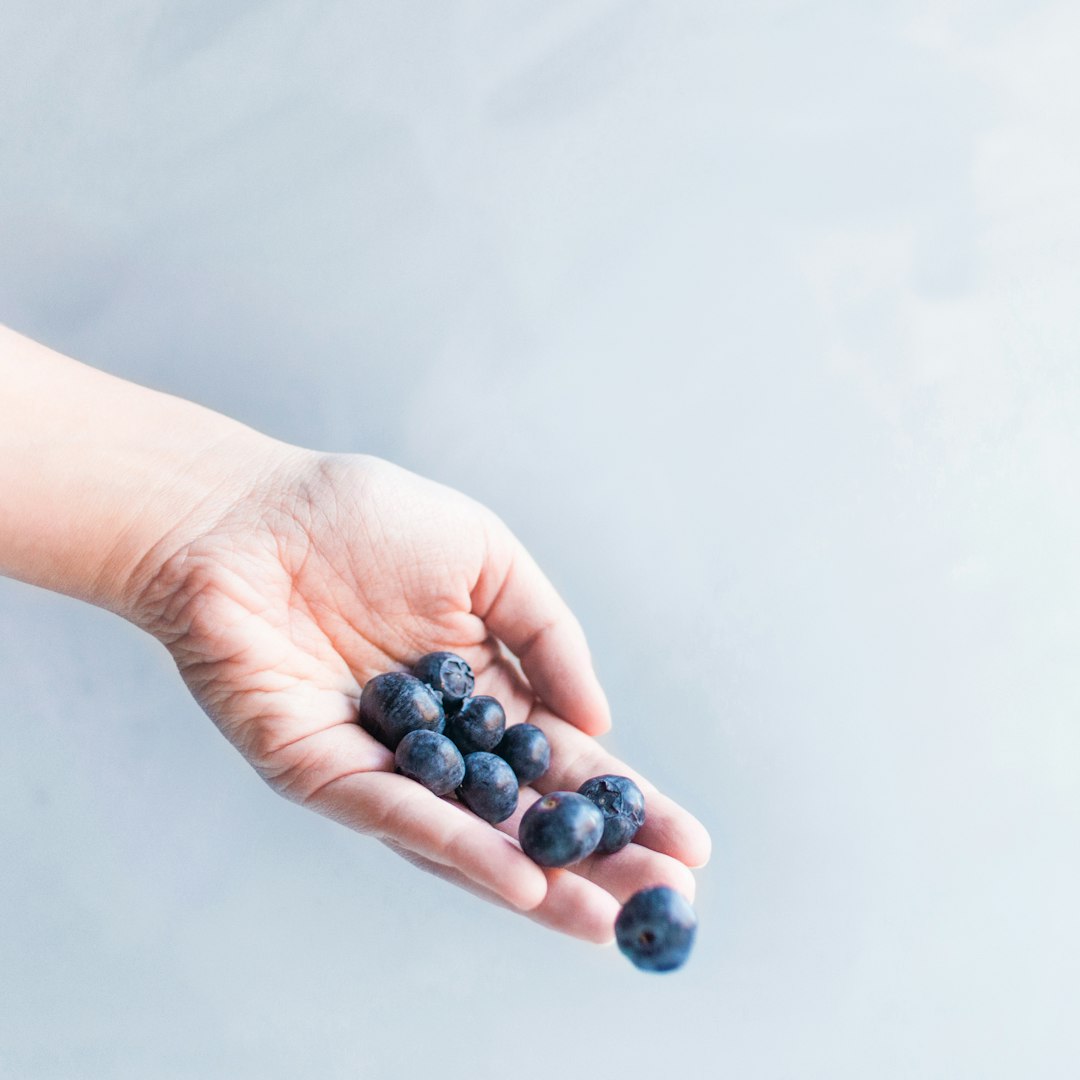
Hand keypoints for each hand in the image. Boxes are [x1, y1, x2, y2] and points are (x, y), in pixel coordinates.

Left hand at [122, 449, 710, 941]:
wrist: (245, 512)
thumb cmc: (362, 519)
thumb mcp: (488, 557)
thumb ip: (547, 634)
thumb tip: (598, 721)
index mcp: (482, 687)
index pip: (563, 758)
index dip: (625, 800)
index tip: (689, 841)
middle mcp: (438, 737)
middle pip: (524, 812)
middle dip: (594, 858)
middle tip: (662, 903)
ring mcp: (380, 760)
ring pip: (464, 834)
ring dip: (533, 879)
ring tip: (602, 919)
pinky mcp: (318, 769)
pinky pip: (392, 813)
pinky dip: (454, 847)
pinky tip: (516, 879)